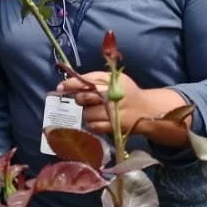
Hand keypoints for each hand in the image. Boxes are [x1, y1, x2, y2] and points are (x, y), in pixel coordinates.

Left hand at [56, 72, 190, 143]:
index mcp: (111, 82)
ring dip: (87, 113)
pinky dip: (93, 123)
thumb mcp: (115, 79)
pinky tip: (99, 119)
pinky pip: (93, 126)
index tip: (60, 87)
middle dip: (80, 99)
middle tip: (84, 100)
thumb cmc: (127, 91)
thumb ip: (94, 79)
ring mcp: (111, 114)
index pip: (86, 81)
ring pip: (86, 114)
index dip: (71, 84)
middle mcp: (110, 97)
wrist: (145, 110)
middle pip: (83, 98)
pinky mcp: (112, 127)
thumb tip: (69, 83)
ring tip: (96, 110)